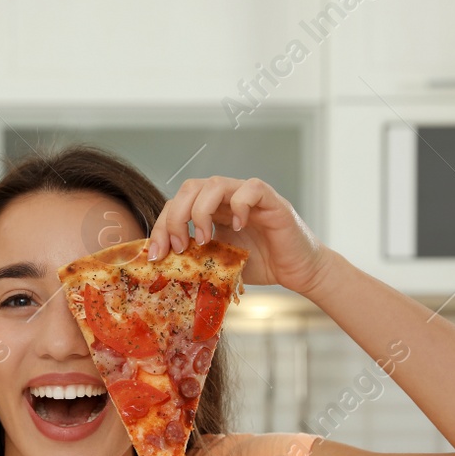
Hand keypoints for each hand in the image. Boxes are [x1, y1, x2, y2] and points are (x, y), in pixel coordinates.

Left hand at [145, 175, 330, 294]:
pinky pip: (251, 189)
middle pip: (189, 188)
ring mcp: (248, 196)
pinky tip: (238, 226)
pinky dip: (239, 205)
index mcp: (211, 210)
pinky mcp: (271, 201)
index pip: (176, 205)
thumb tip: (161, 266)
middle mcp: (226, 198)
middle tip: (179, 247)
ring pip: (214, 184)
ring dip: (201, 212)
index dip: (161, 226)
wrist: (298, 272)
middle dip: (175, 218)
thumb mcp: (218, 263)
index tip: (156, 255)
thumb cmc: (260, 266)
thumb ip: (195, 257)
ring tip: (205, 240)